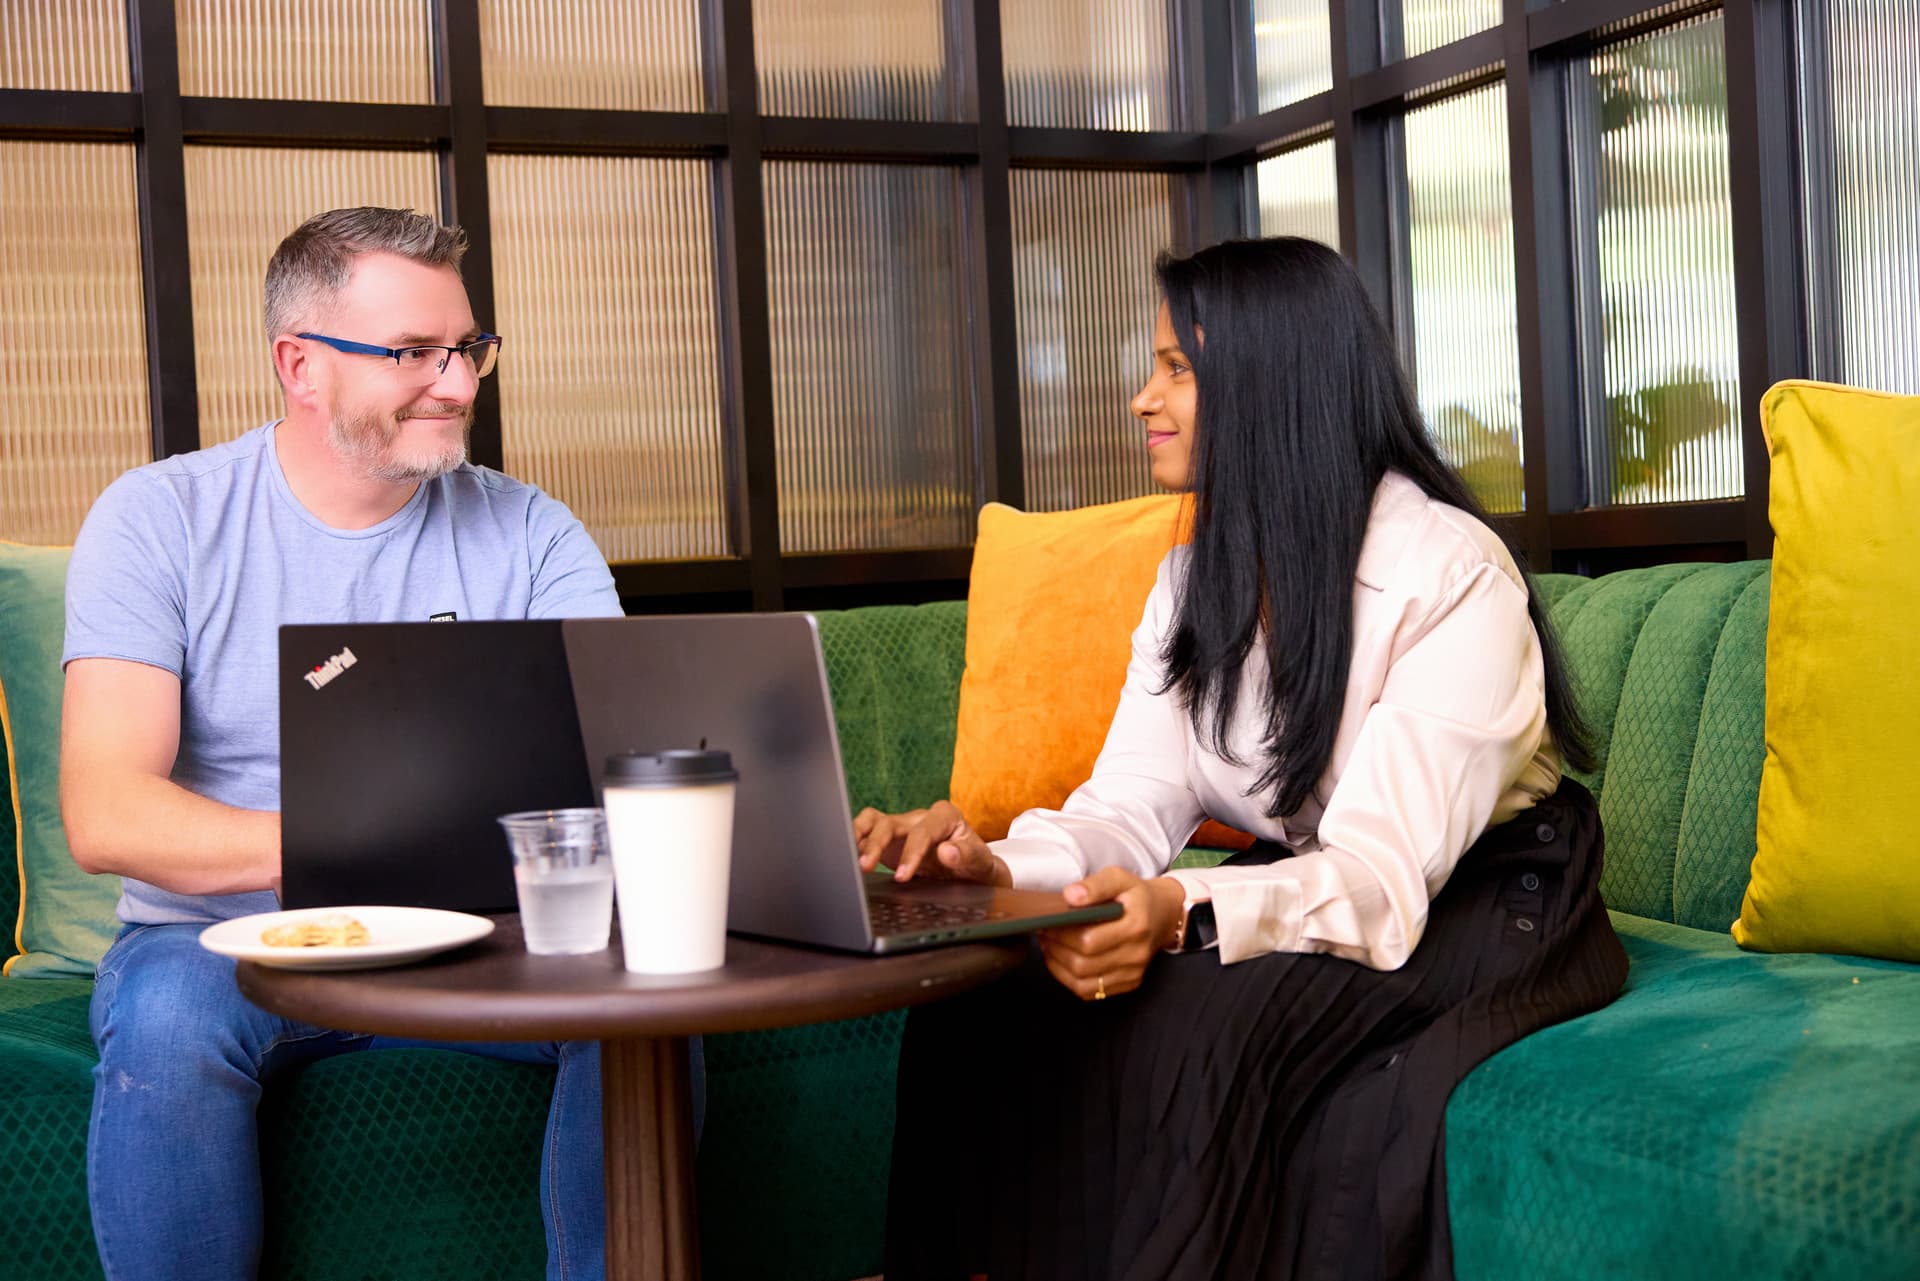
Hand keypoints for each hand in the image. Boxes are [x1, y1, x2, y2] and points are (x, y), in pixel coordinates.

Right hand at [853, 801, 1010, 886]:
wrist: (970, 871)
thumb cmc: (975, 863)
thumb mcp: (980, 861)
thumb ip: (966, 854)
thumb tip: (946, 851)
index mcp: (944, 816)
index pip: (922, 832)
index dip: (910, 853)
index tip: (902, 876)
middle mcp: (920, 817)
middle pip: (891, 823)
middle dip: (876, 844)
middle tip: (866, 867)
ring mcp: (902, 826)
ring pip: (874, 822)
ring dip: (860, 839)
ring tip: (852, 859)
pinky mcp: (889, 838)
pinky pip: (867, 831)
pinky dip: (856, 841)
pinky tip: (849, 856)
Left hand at [1038, 869, 1186, 1000]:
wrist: (1163, 914)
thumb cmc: (1137, 896)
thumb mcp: (1119, 878)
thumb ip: (1095, 885)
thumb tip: (1069, 896)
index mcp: (1135, 925)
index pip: (1089, 940)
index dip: (1061, 934)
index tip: (1047, 923)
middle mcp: (1136, 954)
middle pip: (1083, 964)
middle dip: (1056, 950)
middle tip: (1044, 933)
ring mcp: (1133, 972)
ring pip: (1083, 983)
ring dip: (1058, 966)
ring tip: (1050, 946)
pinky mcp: (1128, 983)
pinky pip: (1090, 992)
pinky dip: (1069, 979)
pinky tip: (1062, 961)